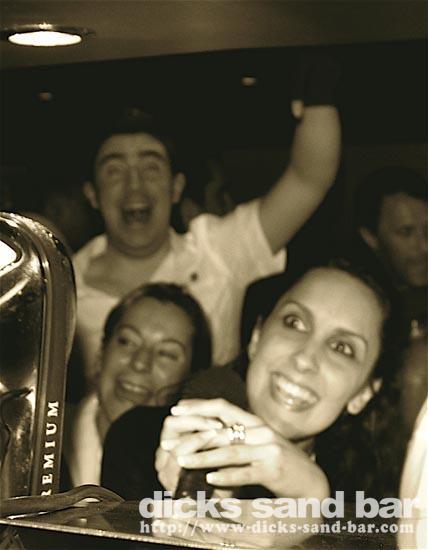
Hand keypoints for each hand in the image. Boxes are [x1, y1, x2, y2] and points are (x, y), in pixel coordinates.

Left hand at [156, 398, 328, 499]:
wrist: (312, 481)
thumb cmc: (280, 463)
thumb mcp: (259, 443)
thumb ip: (238, 436)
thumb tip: (207, 434)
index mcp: (255, 422)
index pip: (222, 407)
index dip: (198, 406)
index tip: (175, 409)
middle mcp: (261, 431)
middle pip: (221, 430)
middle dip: (191, 438)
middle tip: (168, 445)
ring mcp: (268, 448)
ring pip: (230, 451)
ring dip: (203, 457)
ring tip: (181, 461)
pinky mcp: (274, 469)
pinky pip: (246, 472)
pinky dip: (227, 476)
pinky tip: (210, 479)